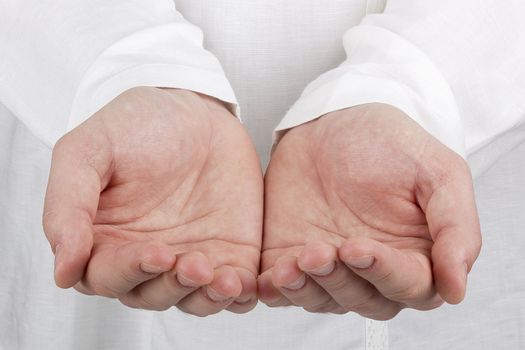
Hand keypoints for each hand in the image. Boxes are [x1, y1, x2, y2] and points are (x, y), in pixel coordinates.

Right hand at [43, 87, 262, 314]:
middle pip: (151, 295)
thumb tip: (63, 270)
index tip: (156, 252)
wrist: (197, 110)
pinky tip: (243, 284)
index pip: (107, 276)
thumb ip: (68, 205)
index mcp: (105, 240)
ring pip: (193, 300)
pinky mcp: (229, 254)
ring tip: (224, 280)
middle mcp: (147, 257)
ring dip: (206, 298)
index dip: (129, 271)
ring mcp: (190, 258)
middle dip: (171, 286)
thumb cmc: (137, 125)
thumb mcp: (88, 150)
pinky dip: (238, 295)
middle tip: (193, 263)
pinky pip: (233, 289)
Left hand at [258, 103, 480, 319]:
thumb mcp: (437, 171)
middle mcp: (372, 269)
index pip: (410, 287)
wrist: (330, 123)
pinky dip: (275, 291)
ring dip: (306, 289)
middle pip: (364, 301)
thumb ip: (455, 226)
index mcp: (416, 254)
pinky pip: (283, 289)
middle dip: (340, 281)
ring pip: (322, 300)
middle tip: (319, 251)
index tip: (358, 247)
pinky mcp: (291, 258)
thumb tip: (457, 288)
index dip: (384, 273)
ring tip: (290, 264)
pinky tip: (270, 278)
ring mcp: (330, 267)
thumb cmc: (389, 143)